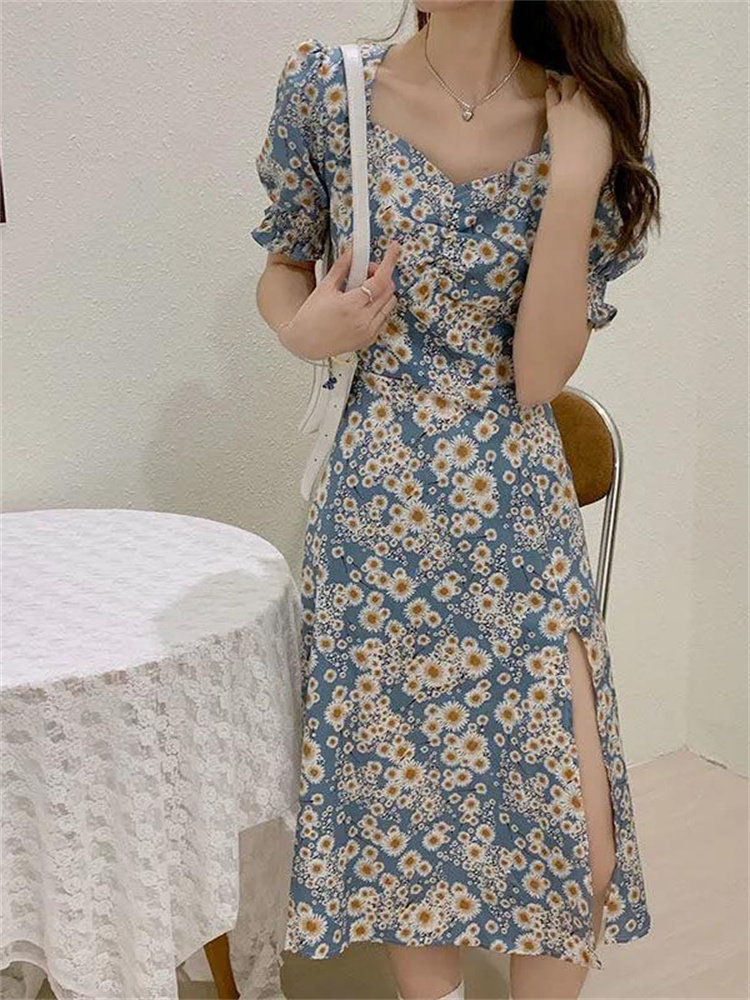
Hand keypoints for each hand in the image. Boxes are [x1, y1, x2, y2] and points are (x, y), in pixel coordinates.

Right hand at [282, 240, 400, 360]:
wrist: (306, 343)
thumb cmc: (311, 316)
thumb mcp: (324, 287)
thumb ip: (342, 267)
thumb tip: (353, 250)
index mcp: (350, 306)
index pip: (379, 280)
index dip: (389, 262)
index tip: (394, 248)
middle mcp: (363, 321)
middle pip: (388, 289)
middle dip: (381, 275)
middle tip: (365, 272)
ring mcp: (369, 332)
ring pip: (390, 303)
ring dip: (383, 291)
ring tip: (364, 290)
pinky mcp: (370, 339)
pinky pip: (385, 316)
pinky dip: (380, 306)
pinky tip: (364, 305)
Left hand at [545, 71, 612, 189]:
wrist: (577, 173)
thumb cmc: (599, 161)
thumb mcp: (615, 135)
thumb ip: (612, 116)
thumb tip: (611, 108)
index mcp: (606, 102)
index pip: (603, 79)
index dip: (598, 83)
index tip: (595, 89)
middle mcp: (589, 98)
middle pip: (585, 77)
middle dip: (583, 81)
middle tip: (582, 91)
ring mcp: (569, 103)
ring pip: (567, 80)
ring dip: (568, 84)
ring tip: (569, 93)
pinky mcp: (554, 112)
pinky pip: (551, 91)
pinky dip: (553, 90)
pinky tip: (555, 95)